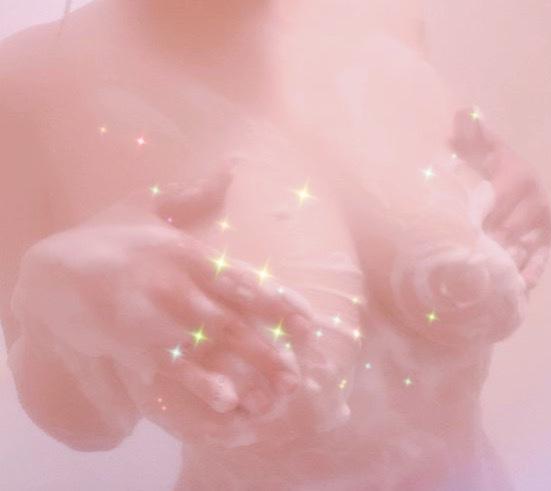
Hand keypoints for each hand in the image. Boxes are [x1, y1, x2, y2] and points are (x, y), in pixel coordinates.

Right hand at [10, 168, 313, 443]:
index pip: (244, 280)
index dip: (280, 303)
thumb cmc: (108, 237)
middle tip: (300, 371)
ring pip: (208, 344)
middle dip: (269, 345)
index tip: (310, 325)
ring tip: (276, 394)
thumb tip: (232, 166)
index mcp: (187, 252)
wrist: (52, 269)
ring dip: (245, 369)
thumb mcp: (148, 206)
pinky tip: (225, 401)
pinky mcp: (129, 340)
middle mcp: (176, 282)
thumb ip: (193, 194)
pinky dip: (200, 382)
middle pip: (233, 317)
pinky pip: (170, 366)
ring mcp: (152, 313)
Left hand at [449, 107, 550, 289]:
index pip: (495, 202)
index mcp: (517, 176)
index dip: (474, 218)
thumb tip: (463, 112)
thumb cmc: (486, 162)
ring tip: (480, 287)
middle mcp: (534, 201)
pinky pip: (538, 263)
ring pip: (520, 250)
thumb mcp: (479, 146)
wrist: (510, 175)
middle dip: (484, 248)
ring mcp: (542, 224)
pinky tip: (513, 294)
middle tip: (458, 267)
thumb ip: (471, 133)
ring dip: (502, 269)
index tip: (454, 234)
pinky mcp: (546, 242)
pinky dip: (526, 278)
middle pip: (506, 231)